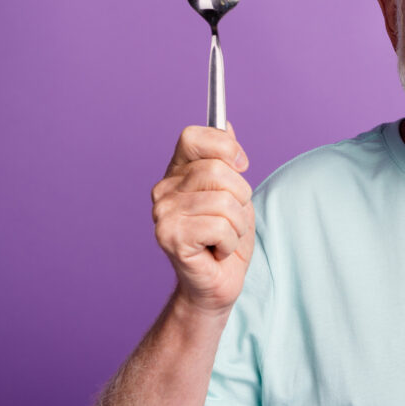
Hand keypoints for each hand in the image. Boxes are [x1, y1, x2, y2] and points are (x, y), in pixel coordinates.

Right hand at [151, 123, 253, 315]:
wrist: (217, 282)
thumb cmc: (226, 237)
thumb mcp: (235, 191)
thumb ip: (227, 158)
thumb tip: (225, 123)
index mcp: (177, 171)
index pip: (194, 136)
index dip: (225, 147)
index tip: (241, 165)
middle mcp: (163, 189)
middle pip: (218, 170)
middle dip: (241, 197)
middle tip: (231, 218)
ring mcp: (163, 213)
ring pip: (224, 201)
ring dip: (238, 224)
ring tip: (224, 237)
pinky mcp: (169, 238)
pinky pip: (220, 227)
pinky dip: (230, 242)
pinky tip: (217, 251)